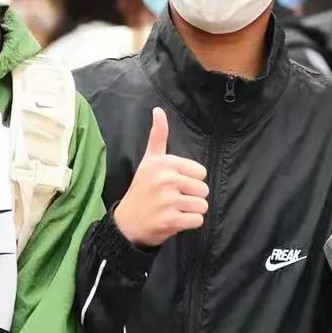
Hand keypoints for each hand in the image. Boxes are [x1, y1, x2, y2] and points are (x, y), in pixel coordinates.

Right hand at [114, 107, 208, 246]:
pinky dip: (189, 223)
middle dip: (193, 196)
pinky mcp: (171, 221)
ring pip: (202, 205)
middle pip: (203, 189)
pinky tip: (175, 220)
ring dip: (192, 210)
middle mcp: (167, 179)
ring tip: (175, 209)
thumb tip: (158, 109)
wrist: (127, 222)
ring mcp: (169, 201)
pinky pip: (198, 220)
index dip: (191, 179)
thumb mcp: (149, 159)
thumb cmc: (143, 188)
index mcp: (165, 163)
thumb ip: (158, 135)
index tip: (175, 183)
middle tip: (174, 198)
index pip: (201, 172)